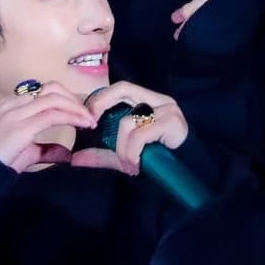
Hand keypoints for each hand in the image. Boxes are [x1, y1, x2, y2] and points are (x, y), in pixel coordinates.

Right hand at [0, 83, 95, 172]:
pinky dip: (71, 117)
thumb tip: (67, 154)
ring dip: (76, 107)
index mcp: (12, 105)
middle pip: (52, 89)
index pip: (45, 92)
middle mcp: (14, 102)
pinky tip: (82, 124)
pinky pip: (53, 114)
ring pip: (55, 98)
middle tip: (89, 114)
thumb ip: (45, 150)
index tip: (81, 112)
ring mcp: (18, 111)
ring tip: (89, 120)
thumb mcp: (26, 153)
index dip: (66, 99)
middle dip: (74, 99)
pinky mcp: (23, 125)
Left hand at [73, 81, 187, 174]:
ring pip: (128, 121)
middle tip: (91, 124)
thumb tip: (75, 159)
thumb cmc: (161, 162)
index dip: (100, 98)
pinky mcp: (172, 122)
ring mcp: (167, 109)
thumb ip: (103, 154)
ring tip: (128, 165)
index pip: (120, 88)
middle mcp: (159, 100)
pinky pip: (140, 135)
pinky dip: (131, 153)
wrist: (189, 175)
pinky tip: (135, 166)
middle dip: (101, 102)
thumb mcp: (127, 155)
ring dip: (122, 148)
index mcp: (149, 101)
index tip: (86, 117)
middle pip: (123, 89)